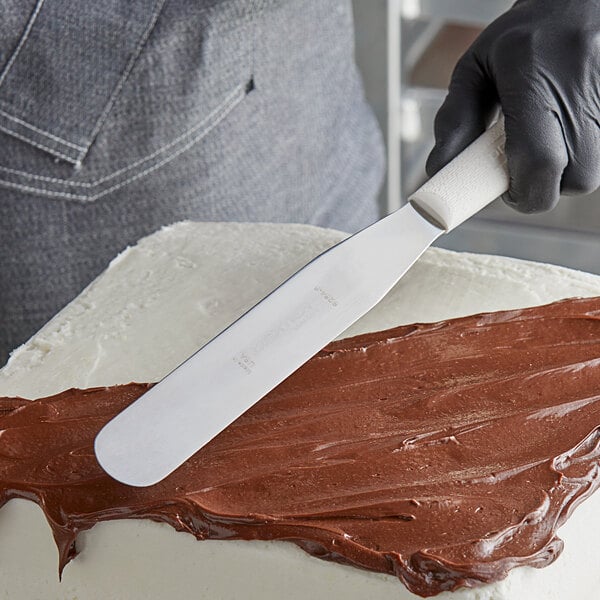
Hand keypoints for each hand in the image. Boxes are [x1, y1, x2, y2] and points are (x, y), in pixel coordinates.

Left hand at [426, 0, 599, 212]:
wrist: (578, 1)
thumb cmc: (522, 39)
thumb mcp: (475, 70)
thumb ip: (454, 121)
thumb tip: (440, 170)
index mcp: (533, 75)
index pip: (539, 161)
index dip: (522, 192)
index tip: (507, 192)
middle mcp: (581, 85)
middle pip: (576, 178)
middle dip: (544, 186)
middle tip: (524, 165)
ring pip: (593, 171)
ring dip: (565, 170)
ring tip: (548, 137)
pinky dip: (581, 154)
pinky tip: (569, 128)